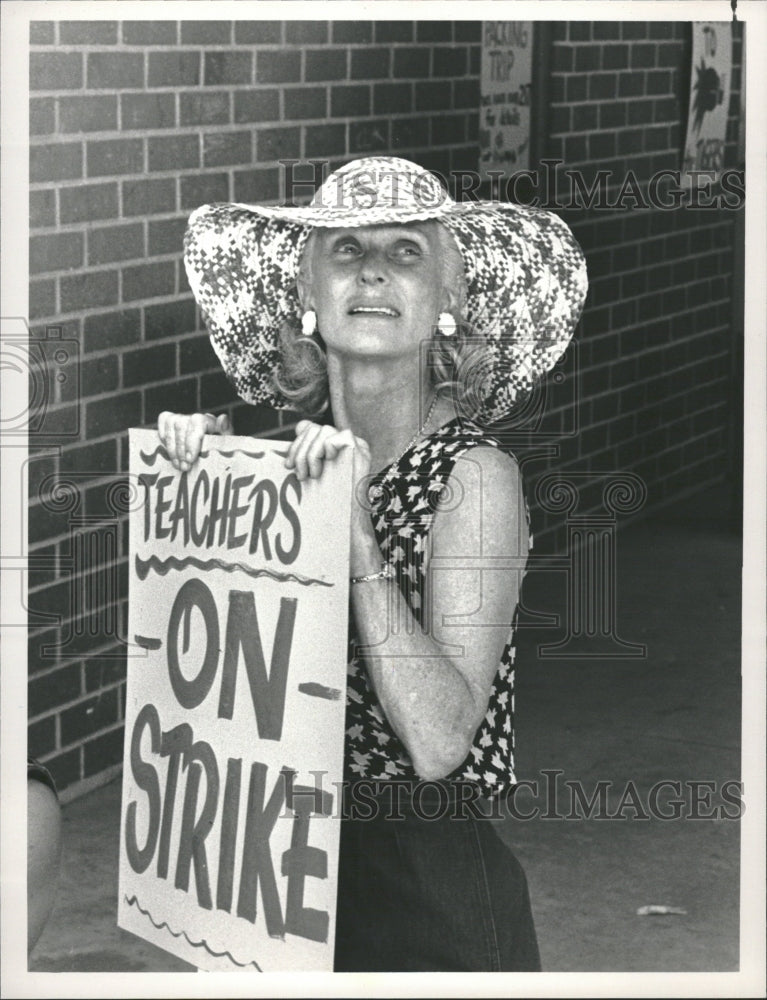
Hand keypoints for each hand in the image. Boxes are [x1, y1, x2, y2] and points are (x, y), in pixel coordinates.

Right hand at [157, 411, 230, 471]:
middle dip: (180, 449)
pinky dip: (164, 435)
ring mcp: (183, 417)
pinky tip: (169, 451)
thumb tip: (223, 419)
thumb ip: (226, 434)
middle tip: (185, 467)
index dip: (191, 440)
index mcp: (210, 421)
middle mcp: (195, 417)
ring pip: (171, 424)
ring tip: (178, 465)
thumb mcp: (226, 446)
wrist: (213, 455)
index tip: (190, 459)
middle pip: (181, 425)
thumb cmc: (220, 452)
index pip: (197, 422)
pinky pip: (164, 420)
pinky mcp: (172, 420)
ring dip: (172, 448)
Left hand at [285, 421, 379, 574]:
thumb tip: (300, 427)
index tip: (288, 465)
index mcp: (336, 449)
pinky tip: (323, 470)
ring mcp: (357, 447)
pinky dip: (324, 451)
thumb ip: (307, 455)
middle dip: (299, 450)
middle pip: (315, 428)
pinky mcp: (361, 452)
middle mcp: (348, 445)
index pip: (311, 428)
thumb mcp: (312, 478)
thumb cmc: (328, 509)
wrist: (346, 529)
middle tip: (296, 474)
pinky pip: (338, 436)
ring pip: (324, 430)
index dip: (296, 443)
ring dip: (309, 454)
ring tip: (310, 476)